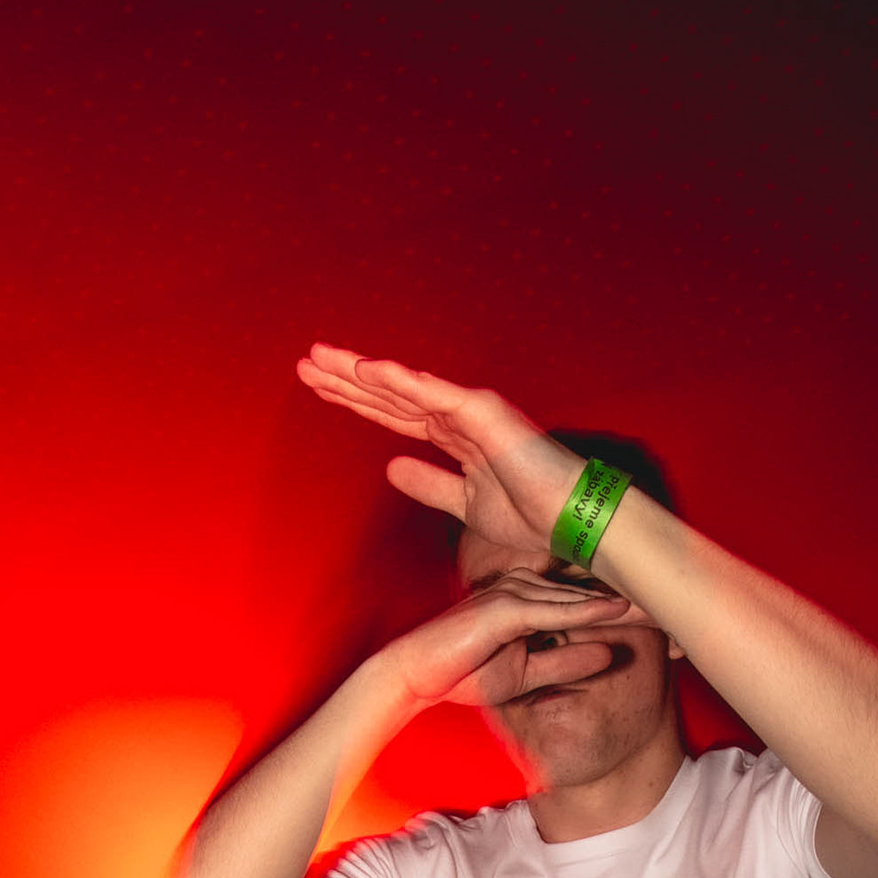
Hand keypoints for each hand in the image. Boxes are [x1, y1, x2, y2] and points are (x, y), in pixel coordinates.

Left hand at [297, 345, 583, 567]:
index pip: (394, 414)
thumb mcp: (465, 505)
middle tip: (305, 361)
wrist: (572, 520)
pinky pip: (434, 394)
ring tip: (322, 357)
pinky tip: (368, 369)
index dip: (356, 400)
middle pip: (390, 395)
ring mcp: (470, 410)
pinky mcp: (484, 412)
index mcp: (453, 437)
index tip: (318, 387)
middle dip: (346, 379)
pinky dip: (401, 381)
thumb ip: (430, 485)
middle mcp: (457, 416)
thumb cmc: (531, 514)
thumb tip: (391, 467)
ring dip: (361, 371)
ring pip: (404, 387)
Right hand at [371, 562, 642, 715]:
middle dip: (630, 600)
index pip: (583, 601)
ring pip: (576, 598)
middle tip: (677, 606)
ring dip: (617, 604)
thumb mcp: (528, 674)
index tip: (664, 619)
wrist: (417, 678)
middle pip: (587, 592)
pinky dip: (585, 613)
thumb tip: (608, 655)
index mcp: (528, 597)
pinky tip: (616, 612)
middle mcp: (523, 586)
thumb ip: (566, 662)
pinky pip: (551, 611)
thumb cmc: (463, 673)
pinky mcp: (502, 608)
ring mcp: (512, 592)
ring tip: (659, 606)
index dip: (622, 610)